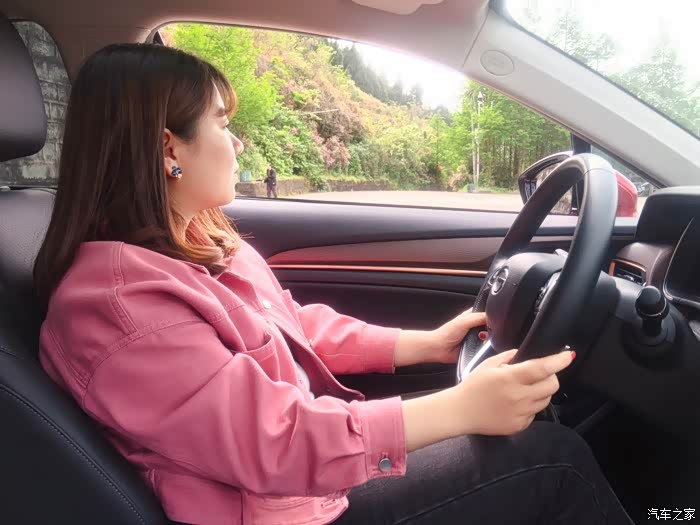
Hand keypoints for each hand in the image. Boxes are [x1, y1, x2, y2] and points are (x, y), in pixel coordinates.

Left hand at [393, 310, 485, 366]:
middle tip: (486, 330)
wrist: (439, 349)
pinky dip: (486, 347)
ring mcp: (475, 338)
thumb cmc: (446, 333)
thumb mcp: (464, 321)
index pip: (486, 313)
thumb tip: (493, 318)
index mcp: (471, 316)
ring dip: (488, 339)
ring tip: (481, 338)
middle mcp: (474, 326)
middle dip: (491, 329)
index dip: (491, 316)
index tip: (492, 321)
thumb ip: (479, 317)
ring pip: (489, 337)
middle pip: (490, 326)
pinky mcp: (475, 348)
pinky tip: (482, 345)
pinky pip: (485, 348)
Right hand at [455, 349, 574, 434]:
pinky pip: (535, 413)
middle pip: (551, 385)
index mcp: (510, 378)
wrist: (460, 412)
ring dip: (542, 392)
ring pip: (546, 400)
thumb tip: (524, 353)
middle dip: (551, 377)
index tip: (568, 355)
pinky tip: (516, 403)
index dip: (558, 361)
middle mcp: (518, 396)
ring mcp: (520, 413)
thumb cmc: (473, 387)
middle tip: (541, 374)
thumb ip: (509, 356)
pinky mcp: (519, 426)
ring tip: (526, 389)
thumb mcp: (488, 365)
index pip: (541, 368)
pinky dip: (531, 406)